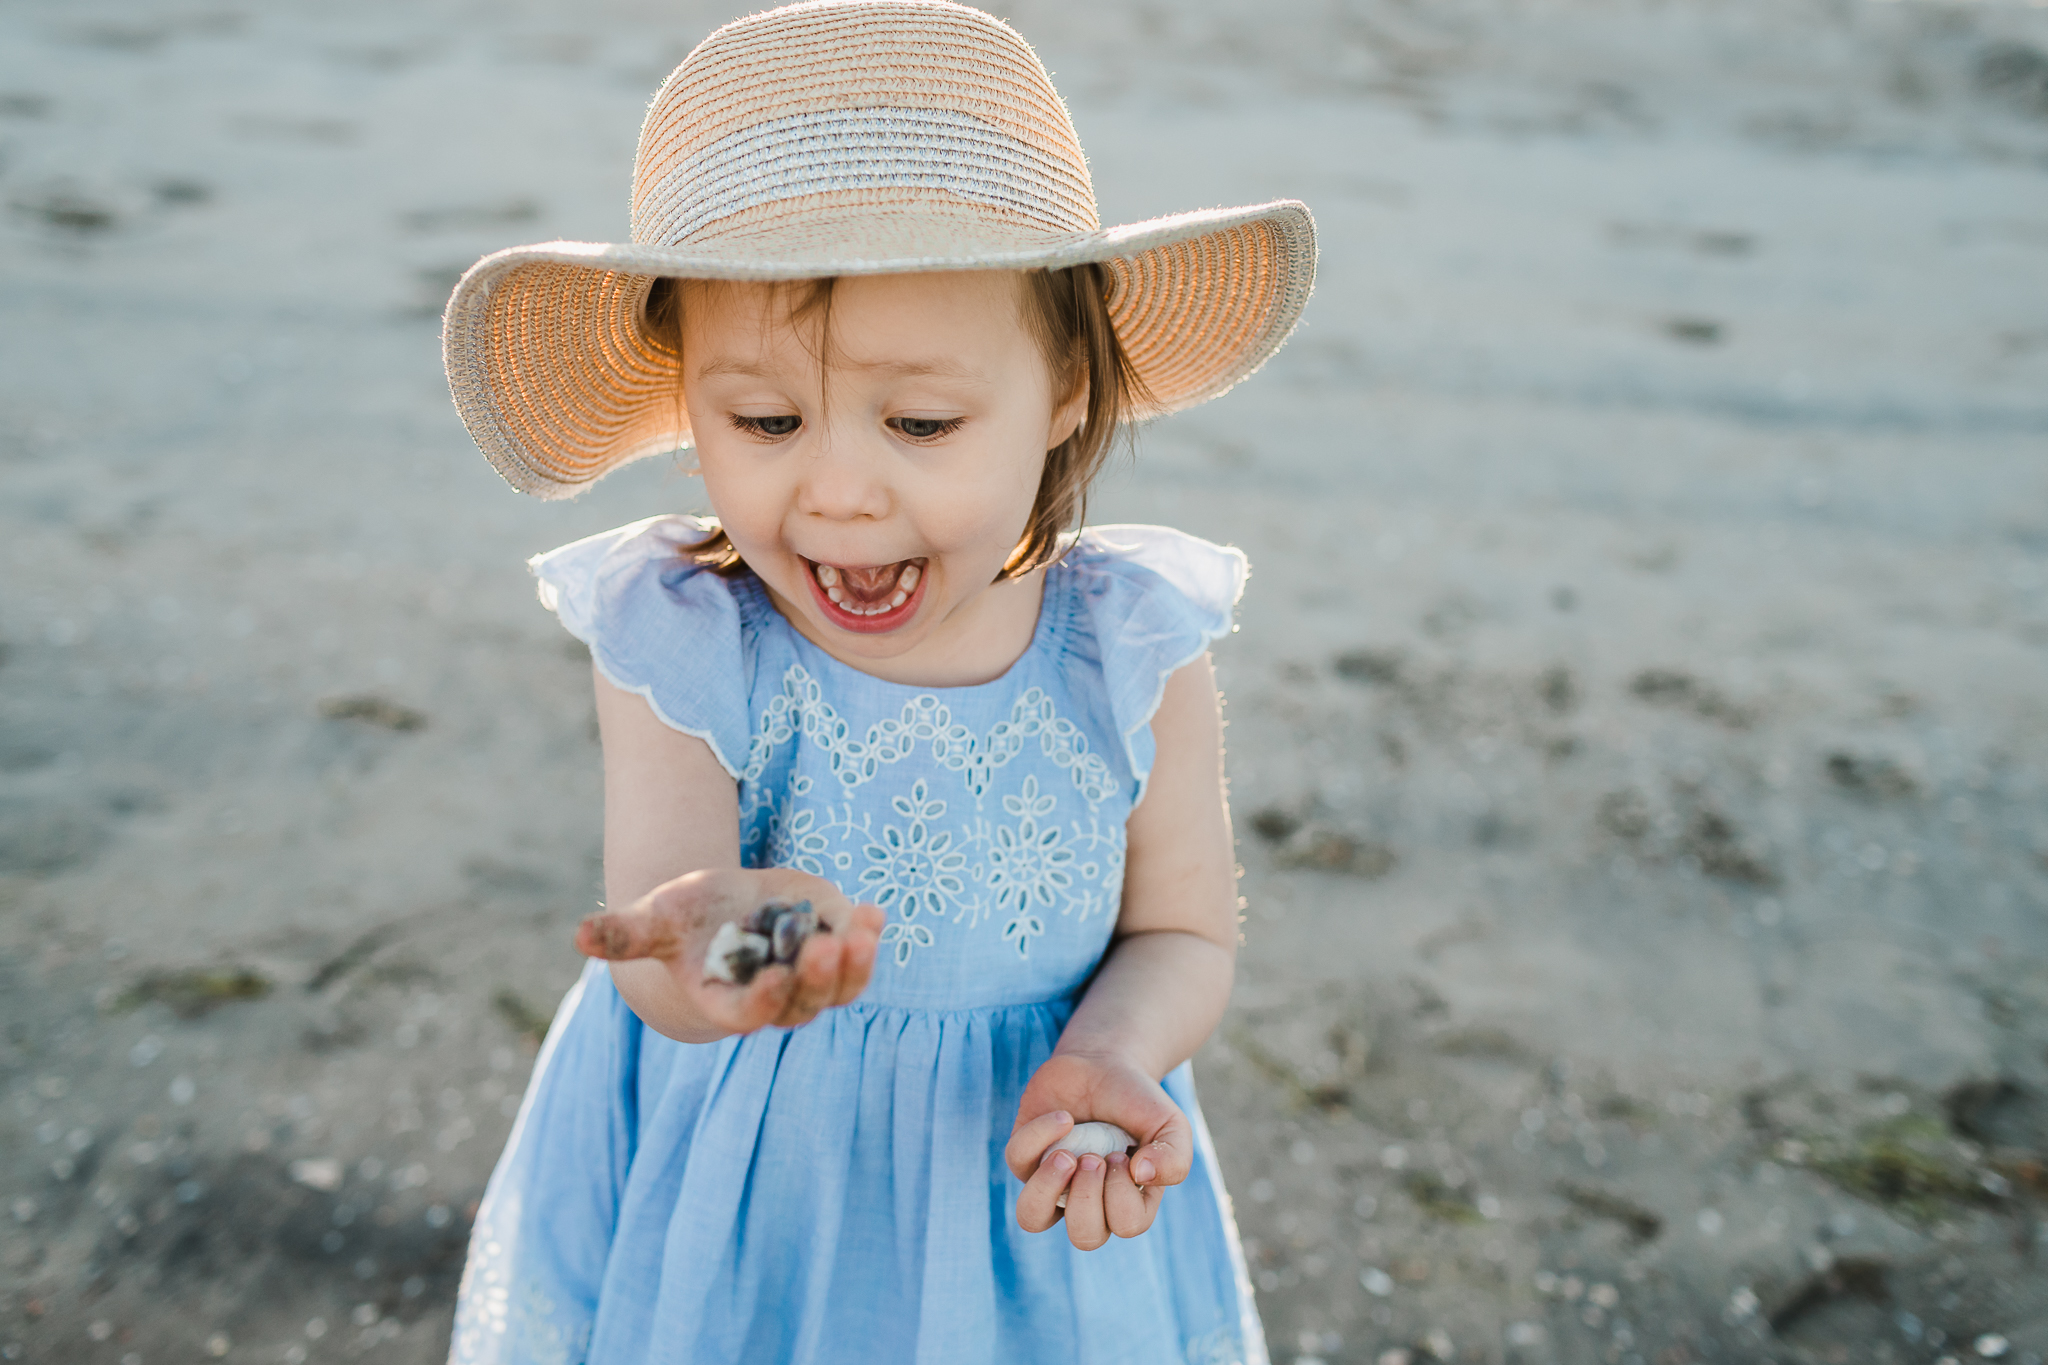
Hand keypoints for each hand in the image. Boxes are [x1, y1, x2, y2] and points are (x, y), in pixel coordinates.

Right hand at [575, 868, 882, 1034]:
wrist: (722, 918)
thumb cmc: (683, 924)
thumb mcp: (655, 923)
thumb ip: (623, 935)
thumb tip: (576, 936)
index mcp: (728, 1002)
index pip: (750, 1014)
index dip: (763, 1000)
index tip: (775, 979)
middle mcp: (774, 999)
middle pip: (802, 1001)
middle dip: (816, 976)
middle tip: (826, 944)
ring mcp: (810, 981)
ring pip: (840, 988)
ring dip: (855, 964)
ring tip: (862, 930)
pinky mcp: (835, 954)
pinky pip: (859, 959)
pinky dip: (869, 940)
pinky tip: (874, 913)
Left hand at [1005, 1051, 1191, 1249]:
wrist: (1105, 1064)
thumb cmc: (1139, 1103)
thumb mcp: (1171, 1125)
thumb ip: (1174, 1157)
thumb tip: (1141, 1176)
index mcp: (1127, 1203)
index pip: (1126, 1225)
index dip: (1123, 1192)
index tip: (1126, 1154)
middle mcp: (1087, 1202)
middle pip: (1083, 1236)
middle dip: (1088, 1197)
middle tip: (1095, 1158)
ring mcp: (1052, 1182)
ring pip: (1031, 1217)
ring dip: (1047, 1189)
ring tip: (1066, 1157)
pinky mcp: (1024, 1155)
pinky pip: (1018, 1160)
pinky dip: (1039, 1136)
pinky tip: (1063, 1117)